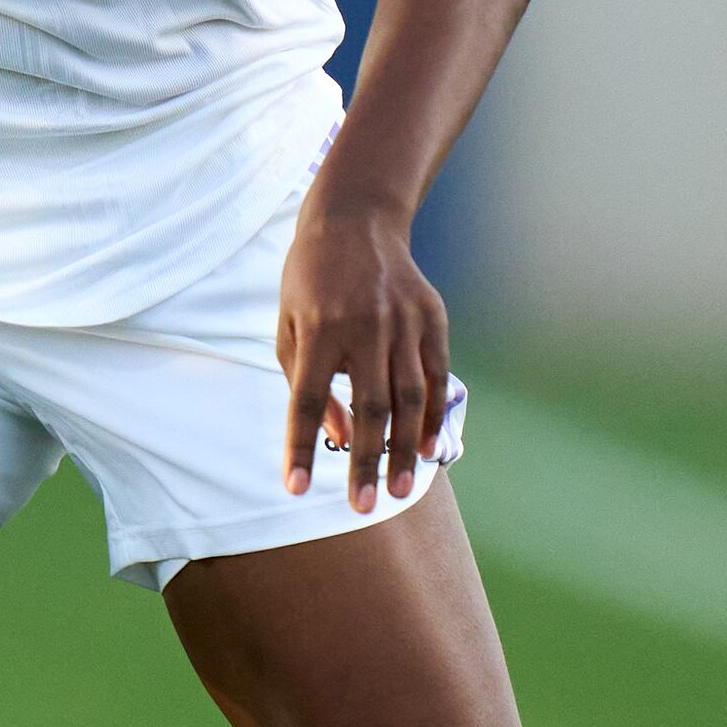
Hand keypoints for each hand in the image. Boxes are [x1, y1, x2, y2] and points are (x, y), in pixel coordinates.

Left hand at [277, 183, 451, 515]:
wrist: (355, 220)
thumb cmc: (309, 281)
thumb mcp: (290, 326)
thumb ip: (307, 382)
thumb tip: (335, 437)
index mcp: (318, 329)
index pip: (305, 400)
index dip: (299, 447)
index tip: (294, 488)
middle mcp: (362, 326)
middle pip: (367, 407)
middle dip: (365, 462)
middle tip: (362, 506)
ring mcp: (402, 322)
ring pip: (408, 398)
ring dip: (404, 450)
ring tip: (401, 490)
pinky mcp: (431, 318)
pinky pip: (436, 376)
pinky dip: (432, 416)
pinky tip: (428, 450)